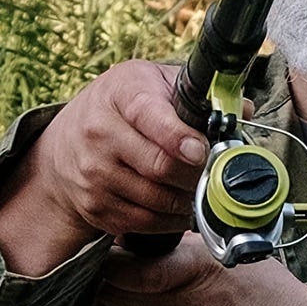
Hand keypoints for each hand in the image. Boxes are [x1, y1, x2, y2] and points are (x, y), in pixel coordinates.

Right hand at [0, 61, 209, 274]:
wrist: (65, 143)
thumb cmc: (121, 108)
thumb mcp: (152, 82)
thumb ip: (195, 94)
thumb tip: (242, 110)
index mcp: (121, 95)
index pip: (151, 116)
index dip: (181, 137)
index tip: (203, 149)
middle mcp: (100, 134)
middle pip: (161, 166)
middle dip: (197, 174)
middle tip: (215, 172)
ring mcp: (95, 174)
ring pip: (158, 199)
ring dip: (189, 199)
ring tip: (201, 188)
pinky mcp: (96, 207)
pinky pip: (147, 222)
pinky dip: (172, 219)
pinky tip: (182, 206)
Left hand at [94, 235, 306, 305]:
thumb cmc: (266, 293)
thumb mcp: (230, 253)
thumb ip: (187, 245)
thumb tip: (148, 236)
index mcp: (193, 273)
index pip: (128, 271)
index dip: (110, 262)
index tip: (111, 253)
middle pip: (114, 297)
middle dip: (103, 282)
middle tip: (107, 271)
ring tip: (114, 294)